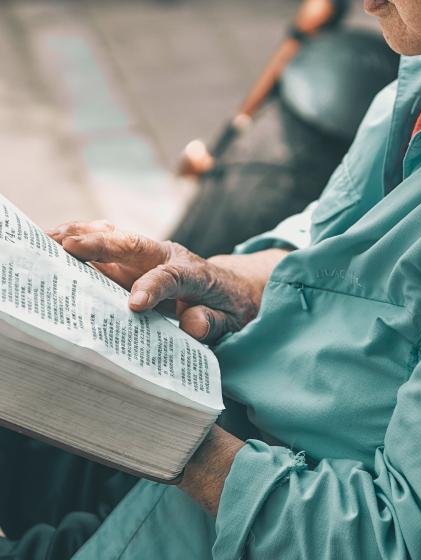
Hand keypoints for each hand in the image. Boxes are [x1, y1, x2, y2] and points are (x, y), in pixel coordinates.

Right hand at [48, 221, 266, 343]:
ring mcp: (148, 255)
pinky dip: (80, 240)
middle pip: (134, 244)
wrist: (232, 288)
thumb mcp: (231, 320)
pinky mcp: (132, 260)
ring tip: (49, 238)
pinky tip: (55, 241)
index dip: (153, 287)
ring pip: (114, 238)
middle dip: (101, 243)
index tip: (135, 304)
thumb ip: (212, 321)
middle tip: (68, 247)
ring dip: (82, 236)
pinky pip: (105, 245)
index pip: (172, 276)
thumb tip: (191, 323)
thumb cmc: (229, 307)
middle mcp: (167, 256)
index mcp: (194, 273)